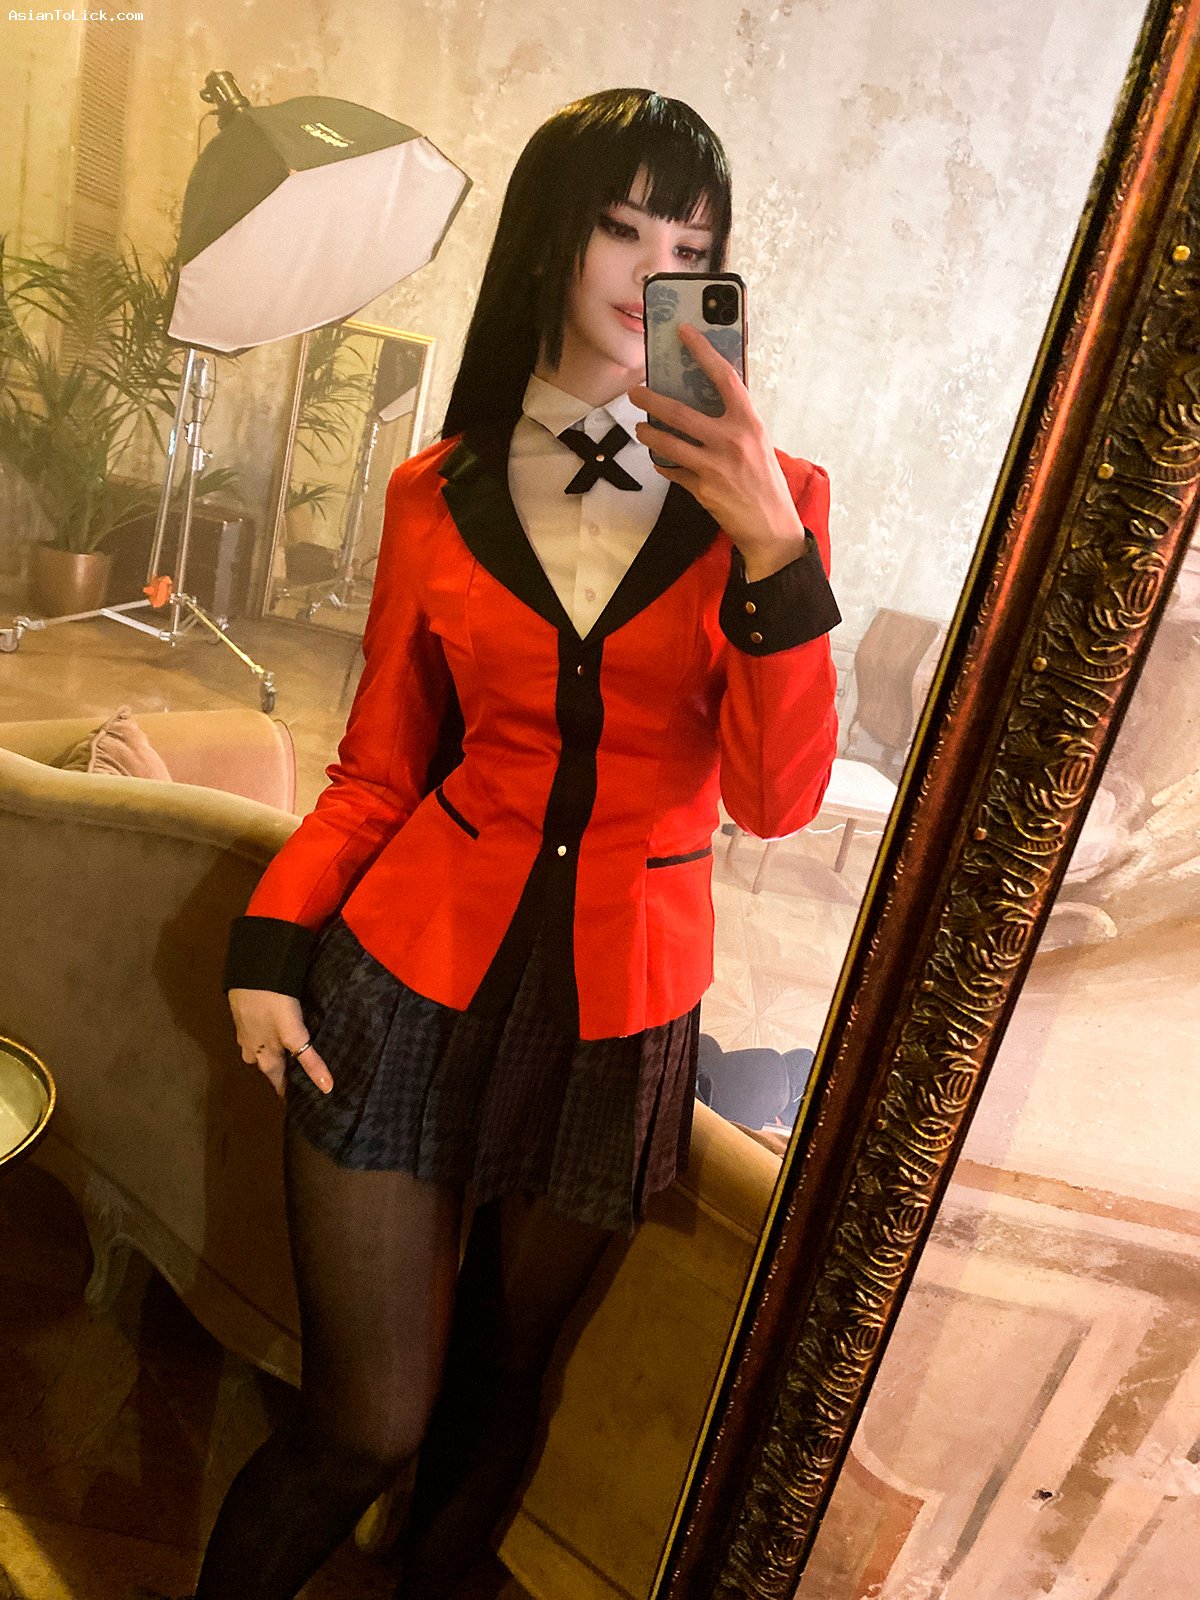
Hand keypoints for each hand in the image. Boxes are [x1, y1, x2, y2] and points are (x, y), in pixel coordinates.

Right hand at [228, 988, 332, 1098]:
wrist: (252, 969)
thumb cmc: (274, 1005)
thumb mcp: (295, 1034)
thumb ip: (310, 1061)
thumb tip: (327, 1089)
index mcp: (264, 1057)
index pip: (276, 1081)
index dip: (287, 1090)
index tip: (299, 1100)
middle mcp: (251, 1049)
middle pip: (267, 1066)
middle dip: (280, 1071)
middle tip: (299, 1075)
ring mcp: (245, 1030)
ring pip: (259, 1049)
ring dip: (272, 1053)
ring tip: (289, 1052)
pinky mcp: (244, 1013)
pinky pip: (256, 1032)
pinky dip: (267, 1035)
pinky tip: (274, 1028)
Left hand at [629, 324, 809, 581]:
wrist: (771, 525)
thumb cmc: (765, 479)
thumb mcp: (757, 441)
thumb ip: (734, 420)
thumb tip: (705, 397)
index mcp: (748, 422)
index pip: (723, 377)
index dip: (702, 351)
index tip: (684, 332)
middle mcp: (731, 440)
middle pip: (679, 412)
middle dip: (650, 400)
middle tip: (634, 392)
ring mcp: (714, 466)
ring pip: (667, 443)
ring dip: (648, 434)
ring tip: (642, 429)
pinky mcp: (702, 488)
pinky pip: (672, 471)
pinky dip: (664, 465)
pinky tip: (661, 462)